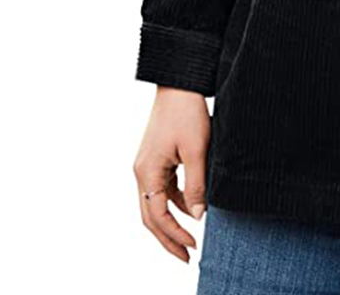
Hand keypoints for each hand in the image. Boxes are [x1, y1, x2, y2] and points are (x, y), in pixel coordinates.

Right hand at [133, 86, 210, 261]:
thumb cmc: (186, 112)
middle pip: (151, 216)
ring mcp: (147, 165)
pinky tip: (192, 208)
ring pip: (156, 203)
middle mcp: (142, 172)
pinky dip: (175, 201)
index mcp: (147, 172)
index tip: (192, 248)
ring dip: (172, 221)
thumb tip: (197, 217)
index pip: (157, 216)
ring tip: (190, 238)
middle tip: (186, 256)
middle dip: (168, 238)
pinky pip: (163, 188)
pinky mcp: (156, 158)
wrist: (180, 82)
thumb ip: (195, 186)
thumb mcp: (196, 150)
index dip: (174, 235)